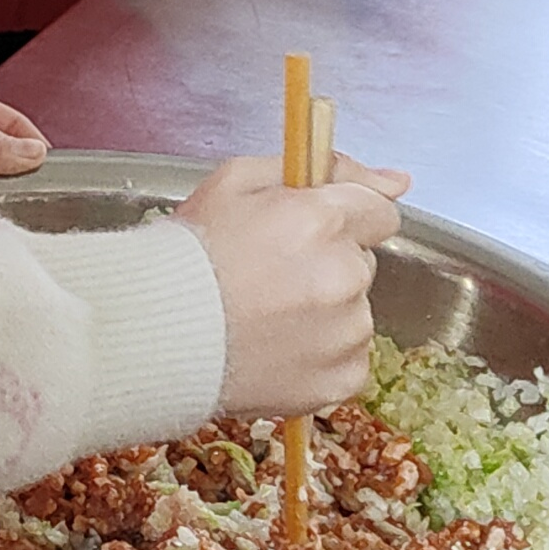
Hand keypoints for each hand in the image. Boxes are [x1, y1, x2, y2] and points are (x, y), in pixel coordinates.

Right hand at [175, 153, 410, 416]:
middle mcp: (344, 276)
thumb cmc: (186, 255)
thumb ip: (323, 169)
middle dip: (326, 264)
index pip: (379, 211)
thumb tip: (396, 180)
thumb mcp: (236, 182)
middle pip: (361, 262)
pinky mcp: (341, 379)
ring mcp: (346, 332)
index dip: (346, 218)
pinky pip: (348, 358)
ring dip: (323, 311)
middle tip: (268, 276)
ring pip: (355, 312)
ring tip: (262, 318)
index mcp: (322, 220)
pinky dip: (319, 355)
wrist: (151, 336)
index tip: (316, 231)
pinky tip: (274, 349)